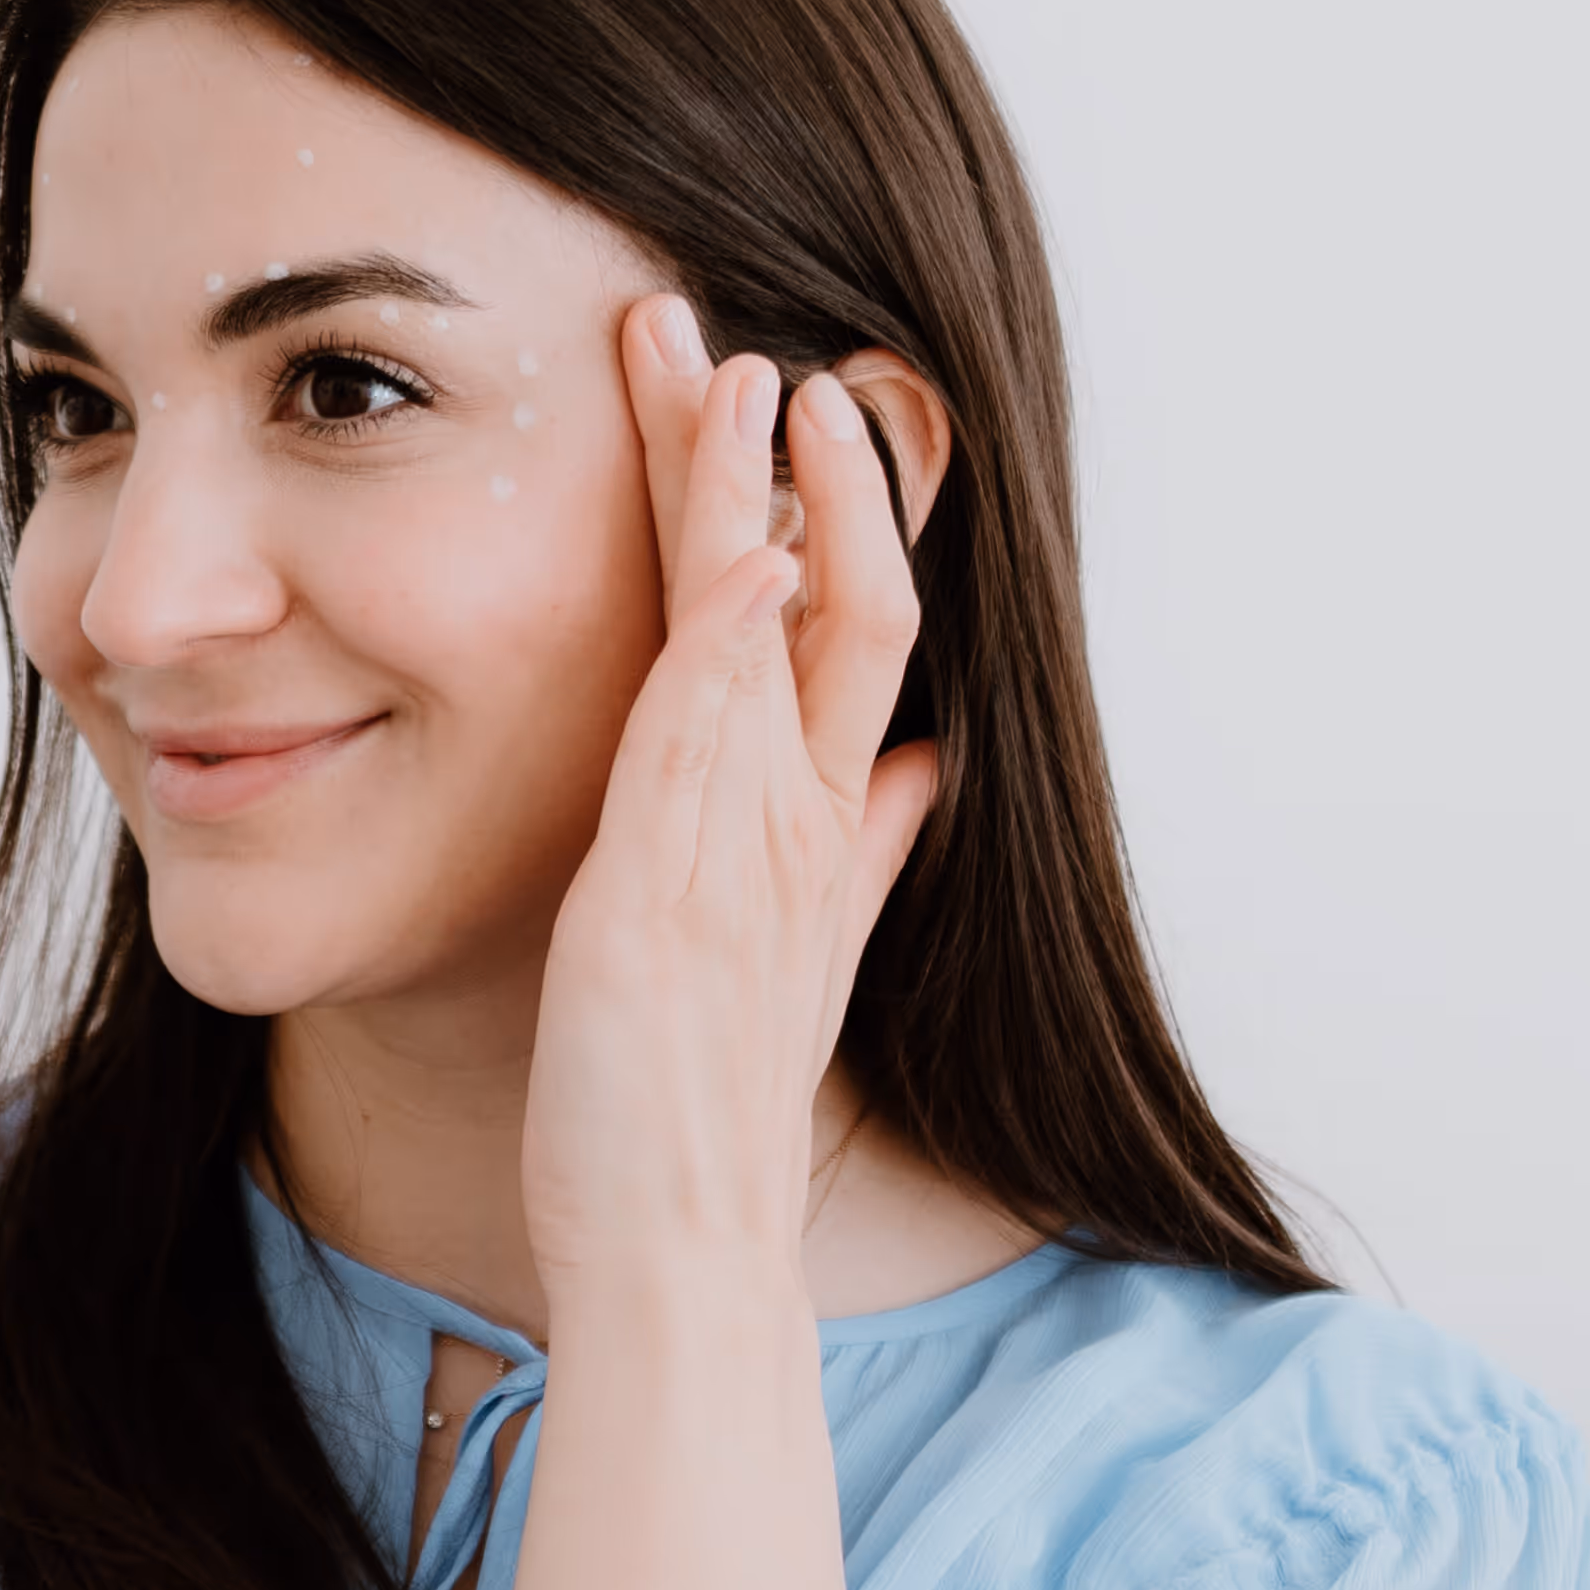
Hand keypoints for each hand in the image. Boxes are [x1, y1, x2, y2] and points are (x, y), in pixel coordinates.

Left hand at [521, 293, 946, 1308]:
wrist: (685, 1249)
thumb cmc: (702, 1107)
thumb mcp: (791, 957)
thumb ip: (861, 855)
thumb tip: (916, 772)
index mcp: (819, 826)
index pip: (843, 623)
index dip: (821, 504)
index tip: (784, 392)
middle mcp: (799, 822)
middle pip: (835, 596)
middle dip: (800, 462)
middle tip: (751, 339)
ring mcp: (745, 854)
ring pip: (773, 638)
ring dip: (755, 501)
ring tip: (738, 379)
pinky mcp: (673, 899)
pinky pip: (713, 745)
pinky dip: (733, 645)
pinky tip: (744, 555)